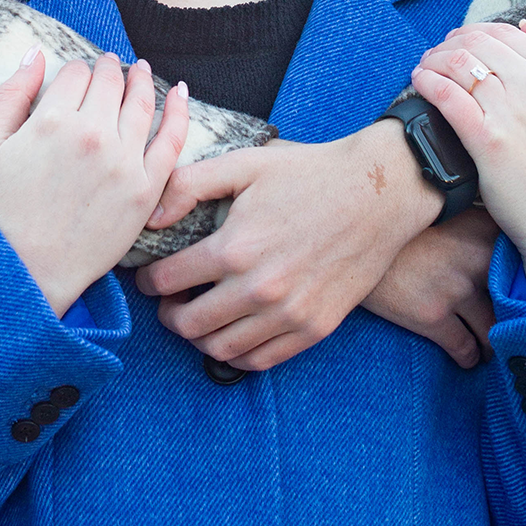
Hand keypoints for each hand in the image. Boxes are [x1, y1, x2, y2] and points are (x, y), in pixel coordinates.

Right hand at [0, 51, 188, 317]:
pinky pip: (171, 140)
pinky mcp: (145, 188)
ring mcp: (123, 161)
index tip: (76, 77)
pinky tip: (179, 92)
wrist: (25, 270)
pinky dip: (179, 110)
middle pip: (109, 82)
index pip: (74, 74)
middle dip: (108, 68)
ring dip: (141, 79)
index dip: (75, 72)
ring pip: (140, 102)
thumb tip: (35, 53)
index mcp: (53, 120)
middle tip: (110, 65)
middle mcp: (92, 134)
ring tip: (140, 69)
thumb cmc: (2, 210)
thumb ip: (12, 93)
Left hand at [133, 123, 442, 369]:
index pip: (166, 281)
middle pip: (187, 324)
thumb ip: (188, 186)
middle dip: (167, 314)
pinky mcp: (314, 328)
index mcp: (235, 247)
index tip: (147, 277)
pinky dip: (236, 354)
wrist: (378, 194)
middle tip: (167, 302)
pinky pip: (260, 361)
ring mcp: (289, 314)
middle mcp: (259, 289)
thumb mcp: (244, 163)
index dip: (147, 280)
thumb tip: (151, 218)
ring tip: (197, 317)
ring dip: (198, 338)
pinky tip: (231, 333)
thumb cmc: (308, 174)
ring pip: (220, 349)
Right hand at [361, 205, 498, 368]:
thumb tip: (503, 240)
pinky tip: (467, 359)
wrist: (352, 232)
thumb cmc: (401, 223)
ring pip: (492, 331)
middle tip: (514, 329)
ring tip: (490, 348)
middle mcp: (476, 258)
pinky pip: (464, 349)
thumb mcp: (443, 211)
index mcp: (482, 229)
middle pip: (513, 301)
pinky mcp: (432, 316)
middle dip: (514, 318)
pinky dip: (468, 358)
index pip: (524, 263)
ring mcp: (455, 289)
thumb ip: (476, 224)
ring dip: (492, 344)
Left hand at [411, 19, 525, 306]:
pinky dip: (427, 82)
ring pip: (459, 64)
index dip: (476, 32)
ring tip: (424, 66)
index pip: (505, 34)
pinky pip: (448, 96)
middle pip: (478, 44)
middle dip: (451, 43)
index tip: (460, 41)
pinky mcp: (487, 140)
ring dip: (434, 59)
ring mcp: (512, 112)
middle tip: (436, 53)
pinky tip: (418, 82)